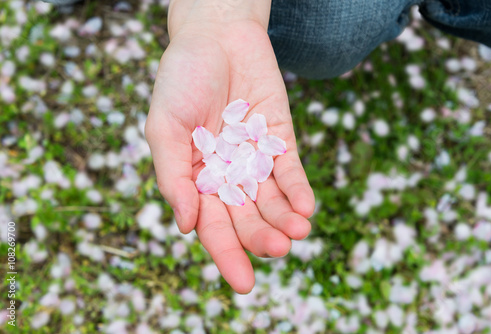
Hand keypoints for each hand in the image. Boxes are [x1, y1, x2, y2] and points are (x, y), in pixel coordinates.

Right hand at [145, 1, 314, 293]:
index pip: (212, 226)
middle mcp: (227, 177)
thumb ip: (173, 176)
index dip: (227, 254)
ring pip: (273, 202)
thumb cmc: (180, 80)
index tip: (243, 283)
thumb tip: (184, 225)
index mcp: (196, 180)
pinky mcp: (279, 141)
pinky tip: (306, 208)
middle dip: (261, 238)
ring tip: (298, 232)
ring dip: (286, 220)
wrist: (215, 36)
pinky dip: (298, 191)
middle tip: (277, 250)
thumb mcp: (164, 127)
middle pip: (246, 219)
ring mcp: (255, 160)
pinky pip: (290, 172)